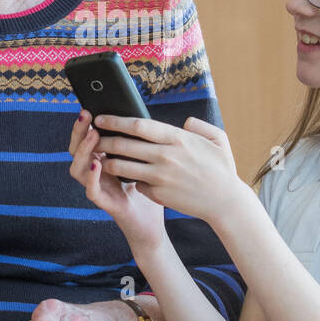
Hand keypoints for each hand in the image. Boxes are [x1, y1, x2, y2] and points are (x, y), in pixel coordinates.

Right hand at [68, 109, 165, 251]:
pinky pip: (91, 190)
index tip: (89, 106)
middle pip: (76, 150)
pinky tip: (97, 163)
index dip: (85, 124)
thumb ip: (138, 143)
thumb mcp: (145, 161)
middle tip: (85, 114)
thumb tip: (140, 116)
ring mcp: (98, 188)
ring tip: (93, 136)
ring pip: (77, 168)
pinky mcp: (105, 204)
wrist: (152, 225)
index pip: (86, 139)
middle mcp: (95, 174)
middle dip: (78, 131)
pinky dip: (91, 177)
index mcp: (103, 161)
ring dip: (83, 150)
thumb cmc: (149, 192)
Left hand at [85, 113, 241, 223]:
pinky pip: (136, 184)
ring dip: (108, 161)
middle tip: (93, 137)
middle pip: (124, 145)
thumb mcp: (217, 140)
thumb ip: (199, 126)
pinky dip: (129, 179)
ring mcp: (160, 177)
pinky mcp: (158, 194)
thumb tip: (184, 122)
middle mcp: (166, 156)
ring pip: (122, 166)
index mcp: (178, 138)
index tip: (102, 118)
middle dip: (104, 140)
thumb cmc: (222, 169)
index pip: (138, 125)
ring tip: (101, 157)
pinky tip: (124, 176)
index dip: (116, 121)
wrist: (226, 202)